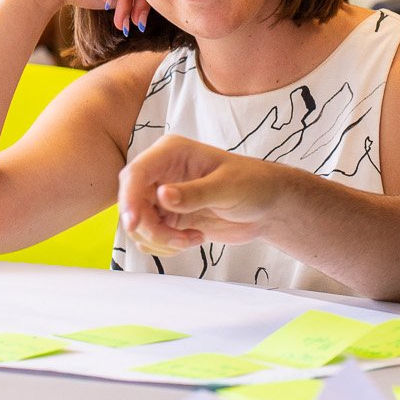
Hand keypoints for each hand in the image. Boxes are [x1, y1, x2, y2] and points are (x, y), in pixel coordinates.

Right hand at [118, 135, 286, 257]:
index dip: (129, 198)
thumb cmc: (254, 185)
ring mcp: (165, 197)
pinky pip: (152, 237)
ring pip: (140, 224)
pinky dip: (166, 246)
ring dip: (161, 240)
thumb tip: (162, 195)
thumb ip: (195, 193)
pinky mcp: (171, 218)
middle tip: (178, 239)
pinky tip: (194, 239)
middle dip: (149, 227)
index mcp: (172, 153)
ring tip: (193, 238)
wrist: (270, 207)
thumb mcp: (227, 187)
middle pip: (133, 202)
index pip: (136, 173)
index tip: (135, 223)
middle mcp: (163, 173)